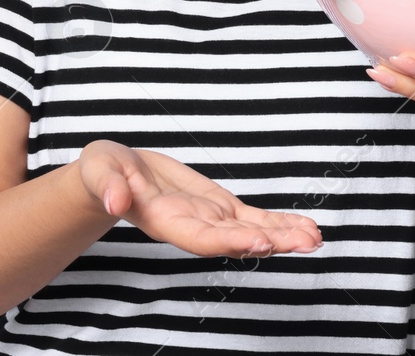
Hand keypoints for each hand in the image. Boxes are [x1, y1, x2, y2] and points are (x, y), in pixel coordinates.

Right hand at [78, 141, 322, 256]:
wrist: (112, 174)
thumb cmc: (103, 174)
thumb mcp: (100, 171)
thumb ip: (109, 186)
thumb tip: (117, 201)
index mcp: (164, 221)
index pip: (200, 237)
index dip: (230, 241)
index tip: (259, 240)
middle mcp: (191, 226)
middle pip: (234, 240)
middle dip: (270, 242)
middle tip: (306, 242)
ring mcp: (208, 218)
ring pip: (250, 231)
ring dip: (283, 236)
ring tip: (315, 238)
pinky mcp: (218, 206)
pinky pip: (252, 217)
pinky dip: (278, 223)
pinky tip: (306, 228)